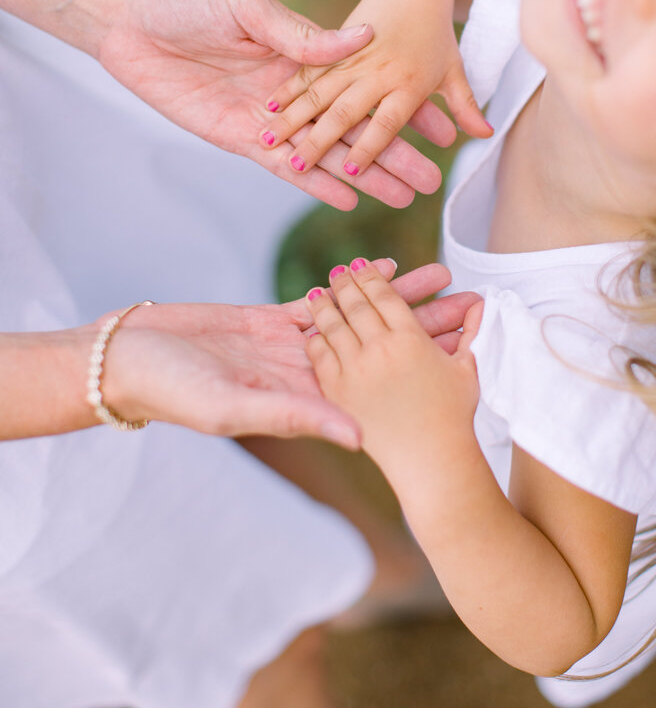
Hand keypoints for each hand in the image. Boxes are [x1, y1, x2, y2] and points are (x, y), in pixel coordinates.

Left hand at [98, 0, 444, 210]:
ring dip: (364, 176)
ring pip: (327, 154)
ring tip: (402, 197)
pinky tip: (347, 200)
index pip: (365, 86)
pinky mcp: (239, 138)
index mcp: (303, 54)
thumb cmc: (189, 0)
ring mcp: (270, 119)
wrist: (131, 20)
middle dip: (393, 154)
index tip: (441, 127)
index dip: (402, 107)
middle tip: (431, 181)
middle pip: (354, 129)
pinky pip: (286, 167)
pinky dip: (315, 184)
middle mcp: (294, 91)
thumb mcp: (249, 7)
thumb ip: (302, 34)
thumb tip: (363, 38)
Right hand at [100, 260, 479, 445]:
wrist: (129, 360)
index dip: (424, 365)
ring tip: (442, 277)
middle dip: (427, 325)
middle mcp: (307, 375)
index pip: (380, 381)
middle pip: (381, 347)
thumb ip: (296, 418)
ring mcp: (290, 347)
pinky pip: (321, 301)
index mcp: (306, 399)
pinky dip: (353, 285)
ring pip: (359, 320)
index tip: (470, 347)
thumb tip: (359, 439)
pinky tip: (384, 267)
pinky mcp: (269, 322)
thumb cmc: (174, 391)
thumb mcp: (235, 408)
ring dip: (399, 300)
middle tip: (474, 303)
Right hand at [259, 0, 490, 179]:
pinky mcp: (332, 44)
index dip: (370, 146)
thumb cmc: (436, 32)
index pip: (388, 120)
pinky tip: (269, 107)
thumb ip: (465, 104)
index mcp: (408, 81)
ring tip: (269, 138)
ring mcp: (351, 57)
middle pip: (346, 108)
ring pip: (317, 89)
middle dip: (320, 138)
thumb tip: (487, 134)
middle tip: (299, 163)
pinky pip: (306, 69)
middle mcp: (377, 70)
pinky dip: (288, 89)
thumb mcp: (454, 67)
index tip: (353, 171)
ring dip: (294, 115)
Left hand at [305, 259, 482, 481]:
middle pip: (356, 304)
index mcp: (410, 339)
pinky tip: (312, 331)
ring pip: (333, 326)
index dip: (372, 276)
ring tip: (318, 292)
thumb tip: (483, 305)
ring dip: (325, 305)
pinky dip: (316, 340)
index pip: (385, 296)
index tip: (363, 265)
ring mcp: (355, 370)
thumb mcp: (469, 369)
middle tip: (339, 272)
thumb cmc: (454, 415)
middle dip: (346, 283)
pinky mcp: (338, 392)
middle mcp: (379, 350)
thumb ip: (475, 333)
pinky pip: (320, 356)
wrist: (429, 458)